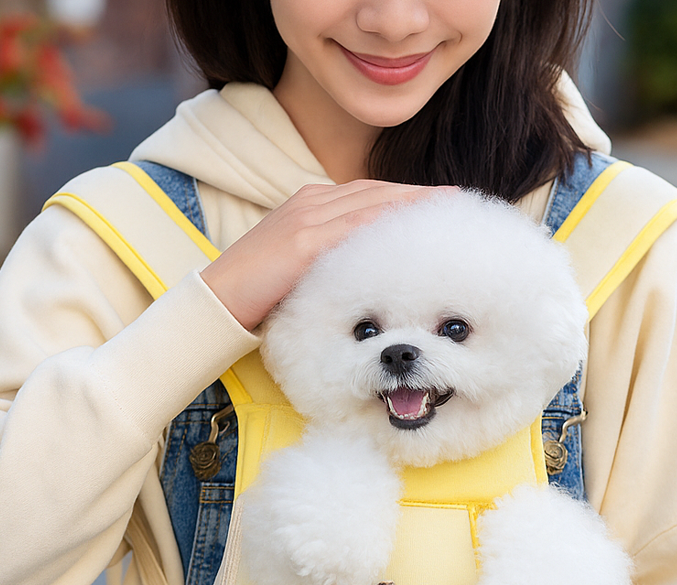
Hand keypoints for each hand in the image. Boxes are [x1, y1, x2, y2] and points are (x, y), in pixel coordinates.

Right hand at [201, 180, 454, 330]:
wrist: (217, 300)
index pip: (370, 195)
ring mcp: (308, 217)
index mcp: (311, 205)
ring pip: (372, 202)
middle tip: (460, 201)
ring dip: (413, 204)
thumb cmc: (259, 293)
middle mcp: (312, 202)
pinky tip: (414, 228)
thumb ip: (333, 260)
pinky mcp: (303, 241)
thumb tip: (370, 274)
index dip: (407, 198)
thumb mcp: (303, 269)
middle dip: (420, 195)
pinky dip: (386, 222)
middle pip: (378, 192)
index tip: (441, 204)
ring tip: (449, 209)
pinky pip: (355, 227)